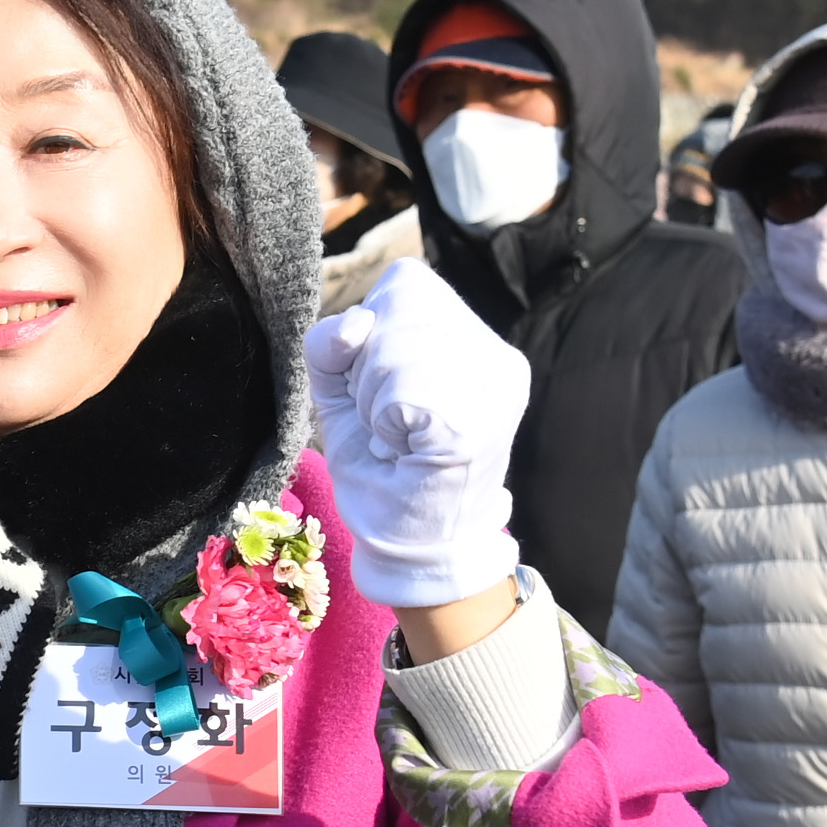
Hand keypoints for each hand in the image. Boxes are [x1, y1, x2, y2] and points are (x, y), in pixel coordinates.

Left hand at [304, 260, 532, 614]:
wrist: (411, 543)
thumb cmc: (380, 467)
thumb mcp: (341, 392)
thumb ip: (332, 345)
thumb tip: (355, 322)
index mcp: (470, 337)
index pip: (406, 283)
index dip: (374, 331)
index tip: (384, 391)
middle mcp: (493, 353)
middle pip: (396, 310)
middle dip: (369, 371)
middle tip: (391, 423)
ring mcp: (494, 385)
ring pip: (395, 349)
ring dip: (374, 401)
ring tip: (399, 437)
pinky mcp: (480, 419)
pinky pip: (401, 391)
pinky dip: (385, 423)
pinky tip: (406, 449)